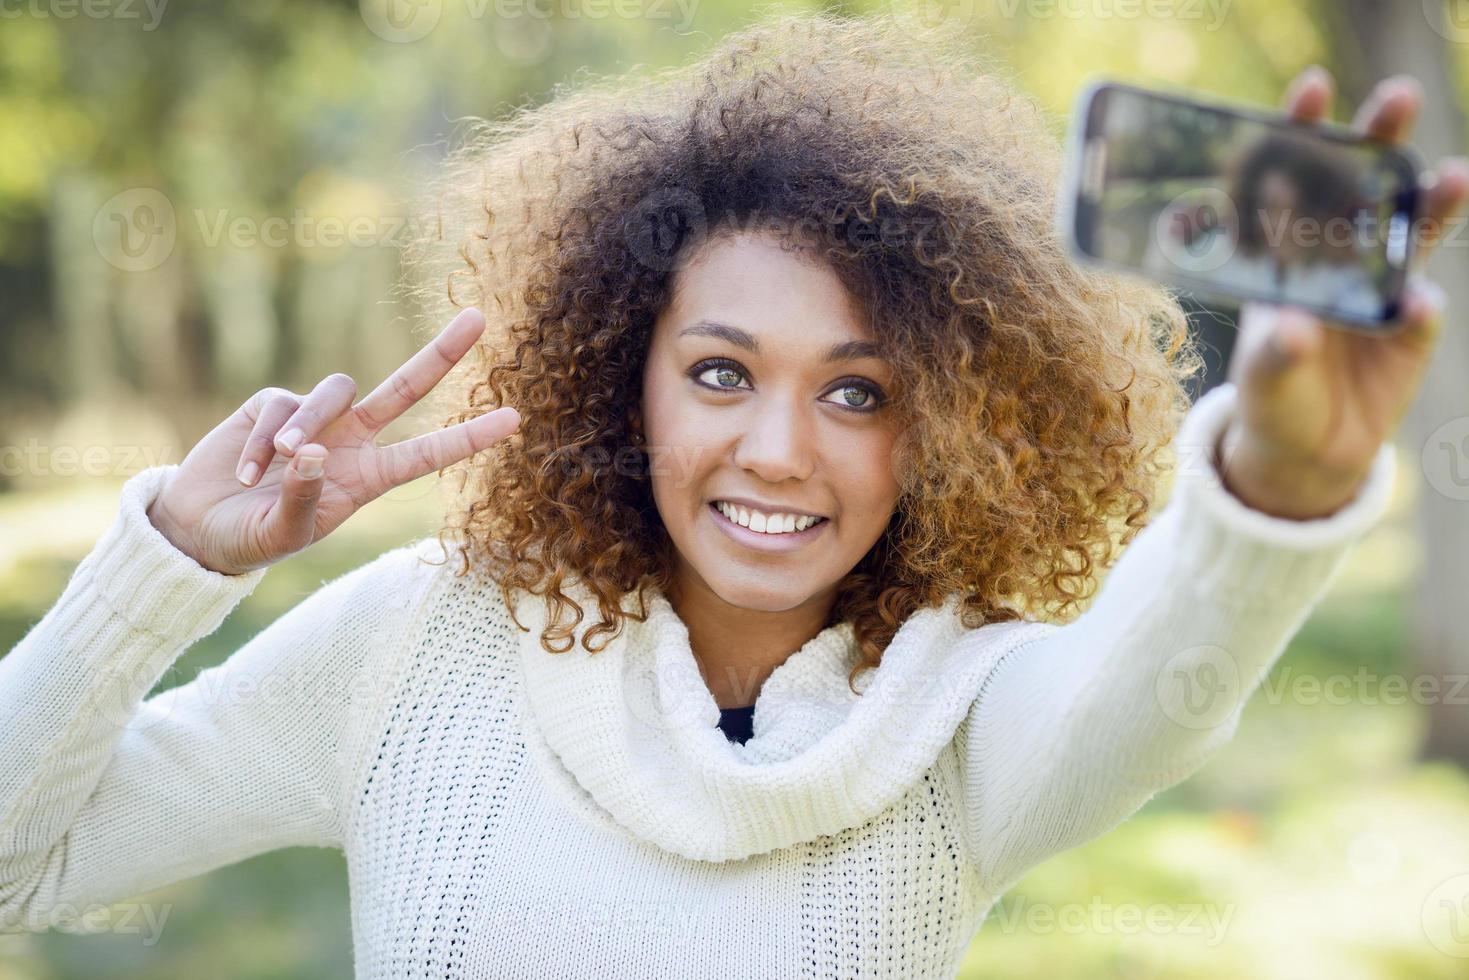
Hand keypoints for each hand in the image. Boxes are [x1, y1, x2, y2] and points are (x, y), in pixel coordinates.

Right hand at [145, 307, 519, 574]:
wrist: (197, 528)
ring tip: (278, 464)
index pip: (427, 453)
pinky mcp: (272, 405)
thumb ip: (302, 498)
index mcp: (368, 478)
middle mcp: (351, 441)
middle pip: (405, 387)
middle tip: (478, 317)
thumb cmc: (251, 539)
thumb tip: (317, 452)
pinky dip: (264, 439)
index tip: (514, 419)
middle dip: (441, 353)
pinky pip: (279, 405)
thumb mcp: (280, 534)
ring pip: (334, 392)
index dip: (469, 436)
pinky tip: (246, 472)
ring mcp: (315, 418)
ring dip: (308, 424)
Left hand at [1218, 66, 1468, 518]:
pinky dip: (1418, 309)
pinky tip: (1414, 308)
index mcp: (1285, 257)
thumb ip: (1275, 351)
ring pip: (1410, 234)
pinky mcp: (1410, 330)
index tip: (1314, 88)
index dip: (1302, 134)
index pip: (1292, 183)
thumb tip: (1299, 329)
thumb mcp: (1260, 375)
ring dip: (1432, 205)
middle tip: (1398, 97)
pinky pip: (1419, 312)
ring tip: (1453, 176)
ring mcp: (1379, 288)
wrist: (1306, 451)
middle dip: (1381, 142)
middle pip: (1363, 190)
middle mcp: (1336, 260)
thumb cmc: (1270, 396)